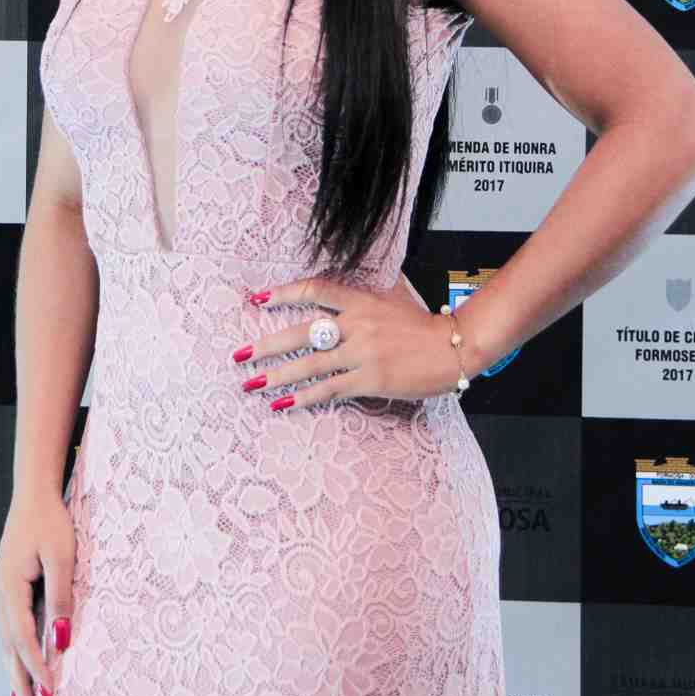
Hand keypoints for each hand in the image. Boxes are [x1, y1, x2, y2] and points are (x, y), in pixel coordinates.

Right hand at [0, 493, 74, 695]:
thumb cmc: (50, 520)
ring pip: (7, 640)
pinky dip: (16, 650)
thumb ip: (61, 598)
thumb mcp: (62, 557)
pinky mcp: (9, 587)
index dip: (36, 669)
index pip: (23, 640)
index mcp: (10, 589)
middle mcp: (0, 594)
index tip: (50, 692)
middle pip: (8, 647)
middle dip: (18, 682)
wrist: (34, 493)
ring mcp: (1, 591)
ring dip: (15, 670)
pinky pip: (11, 626)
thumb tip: (61, 639)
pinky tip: (23, 662)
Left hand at [232, 275, 460, 411]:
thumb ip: (366, 294)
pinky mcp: (371, 379)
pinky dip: (306, 397)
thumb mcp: (393, 297)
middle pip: (302, 332)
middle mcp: (358, 323)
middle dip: (267, 345)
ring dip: (278, 376)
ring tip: (251, 384)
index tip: (259, 299)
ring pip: (311, 364)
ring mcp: (363, 352)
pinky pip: (331, 389)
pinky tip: (285, 404)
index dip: (285, 293)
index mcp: (362, 300)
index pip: (315, 291)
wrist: (455, 347)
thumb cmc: (424, 324)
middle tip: (239, 354)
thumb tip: (341, 291)